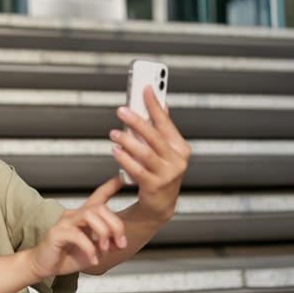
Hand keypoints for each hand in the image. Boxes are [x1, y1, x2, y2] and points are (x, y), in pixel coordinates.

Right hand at [27, 177, 125, 278]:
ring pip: (90, 215)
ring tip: (105, 249)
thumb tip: (120, 243)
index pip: (98, 196)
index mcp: (84, 217)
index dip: (110, 186)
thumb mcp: (94, 250)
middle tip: (119, 243)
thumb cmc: (66, 256)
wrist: (45, 266)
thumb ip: (107, 244)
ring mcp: (65, 222)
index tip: (122, 178)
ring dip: (103, 233)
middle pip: (100, 208)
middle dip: (115, 225)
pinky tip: (93, 259)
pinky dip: (90, 248)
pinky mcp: (57, 233)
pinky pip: (78, 235)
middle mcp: (74, 215)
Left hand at [111, 86, 190, 219]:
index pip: (166, 122)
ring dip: (128, 141)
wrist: (160, 204)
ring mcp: (167, 174)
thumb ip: (162, 129)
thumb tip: (161, 104)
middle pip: (155, 136)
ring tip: (114, 133)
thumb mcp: (165, 150)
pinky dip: (125, 159)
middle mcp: (177, 160)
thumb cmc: (161, 173)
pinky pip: (137, 170)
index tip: (144, 88)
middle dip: (137, 121)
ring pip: (145, 153)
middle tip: (122, 110)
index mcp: (180, 147)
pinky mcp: (154, 186)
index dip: (155, 104)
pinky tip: (115, 151)